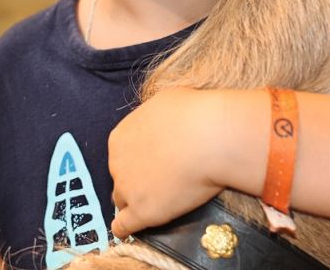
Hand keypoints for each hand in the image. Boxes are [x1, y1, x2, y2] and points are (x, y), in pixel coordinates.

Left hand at [108, 87, 224, 236]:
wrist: (212, 137)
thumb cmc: (195, 113)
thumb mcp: (167, 101)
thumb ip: (154, 117)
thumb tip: (161, 121)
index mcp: (120, 137)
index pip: (123, 155)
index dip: (140, 159)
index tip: (157, 161)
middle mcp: (117, 163)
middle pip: (121, 178)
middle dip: (138, 179)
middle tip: (164, 178)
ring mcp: (127, 189)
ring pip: (123, 201)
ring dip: (137, 201)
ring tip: (160, 201)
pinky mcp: (142, 212)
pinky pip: (124, 226)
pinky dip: (128, 228)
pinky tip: (136, 227)